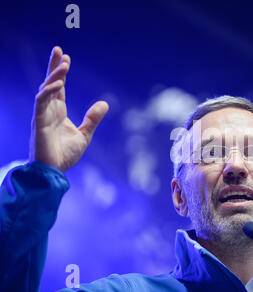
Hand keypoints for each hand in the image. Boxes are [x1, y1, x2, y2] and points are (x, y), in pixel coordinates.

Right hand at [29, 46, 108, 171]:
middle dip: (54, 66)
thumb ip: (93, 119)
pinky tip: (57, 83)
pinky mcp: (38, 122)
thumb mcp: (85, 135)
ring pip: (45, 89)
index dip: (60, 72)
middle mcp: (48, 110)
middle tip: (59, 50)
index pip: (58, 87)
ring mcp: (42, 115)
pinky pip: (41, 102)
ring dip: (54, 75)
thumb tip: (105, 103)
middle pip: (49, 82)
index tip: (66, 58)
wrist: (54, 172)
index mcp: (58, 111)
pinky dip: (48, 91)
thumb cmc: (66, 155)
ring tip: (64, 64)